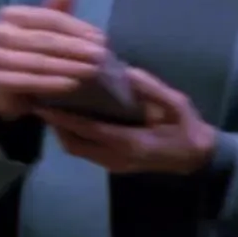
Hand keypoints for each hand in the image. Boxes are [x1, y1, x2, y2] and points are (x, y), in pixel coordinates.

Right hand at [0, 0, 106, 119]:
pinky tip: (72, 84)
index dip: (76, 28)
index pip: (48, 18)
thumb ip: (56, 12)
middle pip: (43, 40)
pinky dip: (51, 83)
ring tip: (91, 71)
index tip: (101, 39)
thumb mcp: (45, 32)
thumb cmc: (31, 55)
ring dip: (67, 67)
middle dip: (75, 49)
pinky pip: (27, 81)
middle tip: (100, 56)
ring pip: (37, 61)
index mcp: (10, 14)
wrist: (8, 90)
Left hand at [36, 68, 217, 174]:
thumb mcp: (176, 104)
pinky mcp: (113, 164)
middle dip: (55, 125)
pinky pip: (85, 151)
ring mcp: (113, 164)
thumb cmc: (187, 129)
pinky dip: (73, 136)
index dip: (63, 117)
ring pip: (76, 150)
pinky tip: (70, 117)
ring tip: (51, 107)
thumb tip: (126, 72)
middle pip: (74, 144)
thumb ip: (152, 90)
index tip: (43, 102)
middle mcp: (116, 157)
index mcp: (130, 143)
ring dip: (62, 131)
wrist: (197, 158)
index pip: (88, 129)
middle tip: (41, 101)